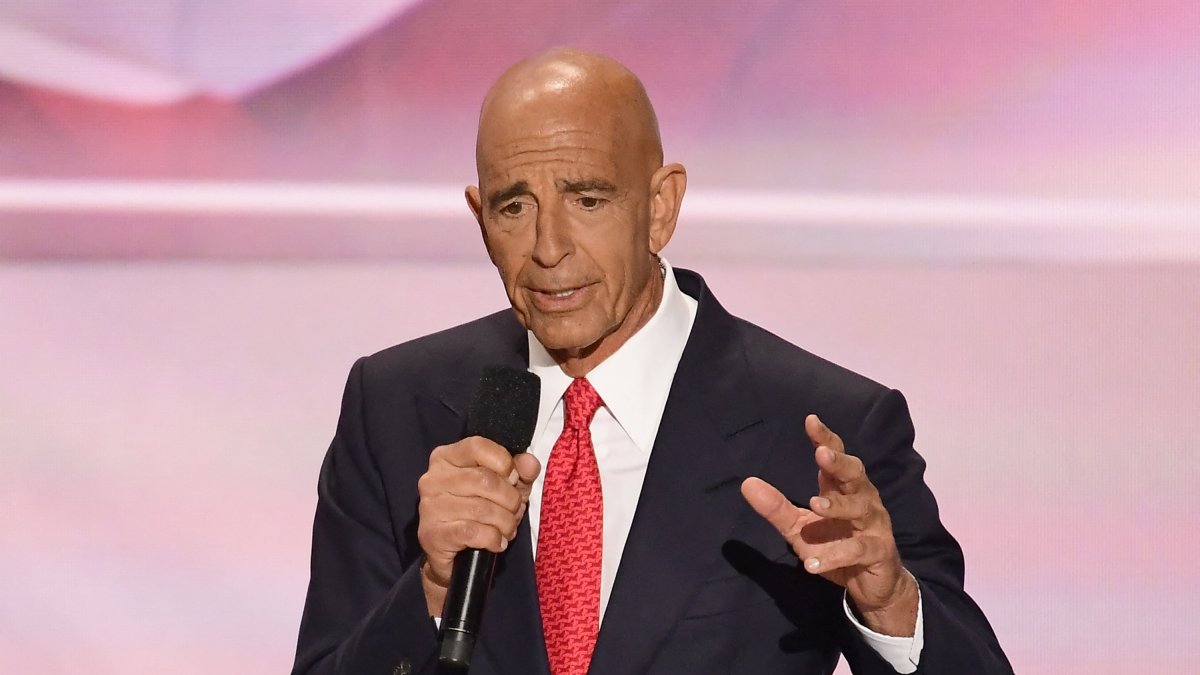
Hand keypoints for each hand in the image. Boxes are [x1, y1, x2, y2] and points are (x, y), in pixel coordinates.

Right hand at [416, 437, 540, 615]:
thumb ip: (520, 472)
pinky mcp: (433, 534)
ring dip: (505, 522)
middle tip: (514, 511)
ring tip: (507, 528)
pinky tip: (497, 542)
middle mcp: (434, 478)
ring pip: (482, 509)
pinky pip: (474, 532)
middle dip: (510, 499)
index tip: (514, 478)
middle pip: (485, 480)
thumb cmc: (478, 512)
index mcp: (447, 458)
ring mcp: (430, 506)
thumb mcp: (505, 487)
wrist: (452, 554)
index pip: (477, 446)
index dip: (504, 461)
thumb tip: (530, 462)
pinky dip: (494, 539)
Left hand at [740, 414, 917, 635]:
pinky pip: (858, 551)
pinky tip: (811, 564)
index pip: (837, 457)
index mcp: (842, 489)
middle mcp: (862, 501)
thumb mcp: (799, 528)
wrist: (871, 586)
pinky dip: (835, 556)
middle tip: (821, 454)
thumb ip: (776, 507)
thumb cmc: (835, 546)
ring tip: (815, 505)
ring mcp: (874, 526)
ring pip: (861, 508)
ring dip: (838, 506)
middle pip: (856, 475)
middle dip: (840, 463)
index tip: (811, 421)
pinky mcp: (878, 553)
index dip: (826, 439)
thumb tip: (746, 483)